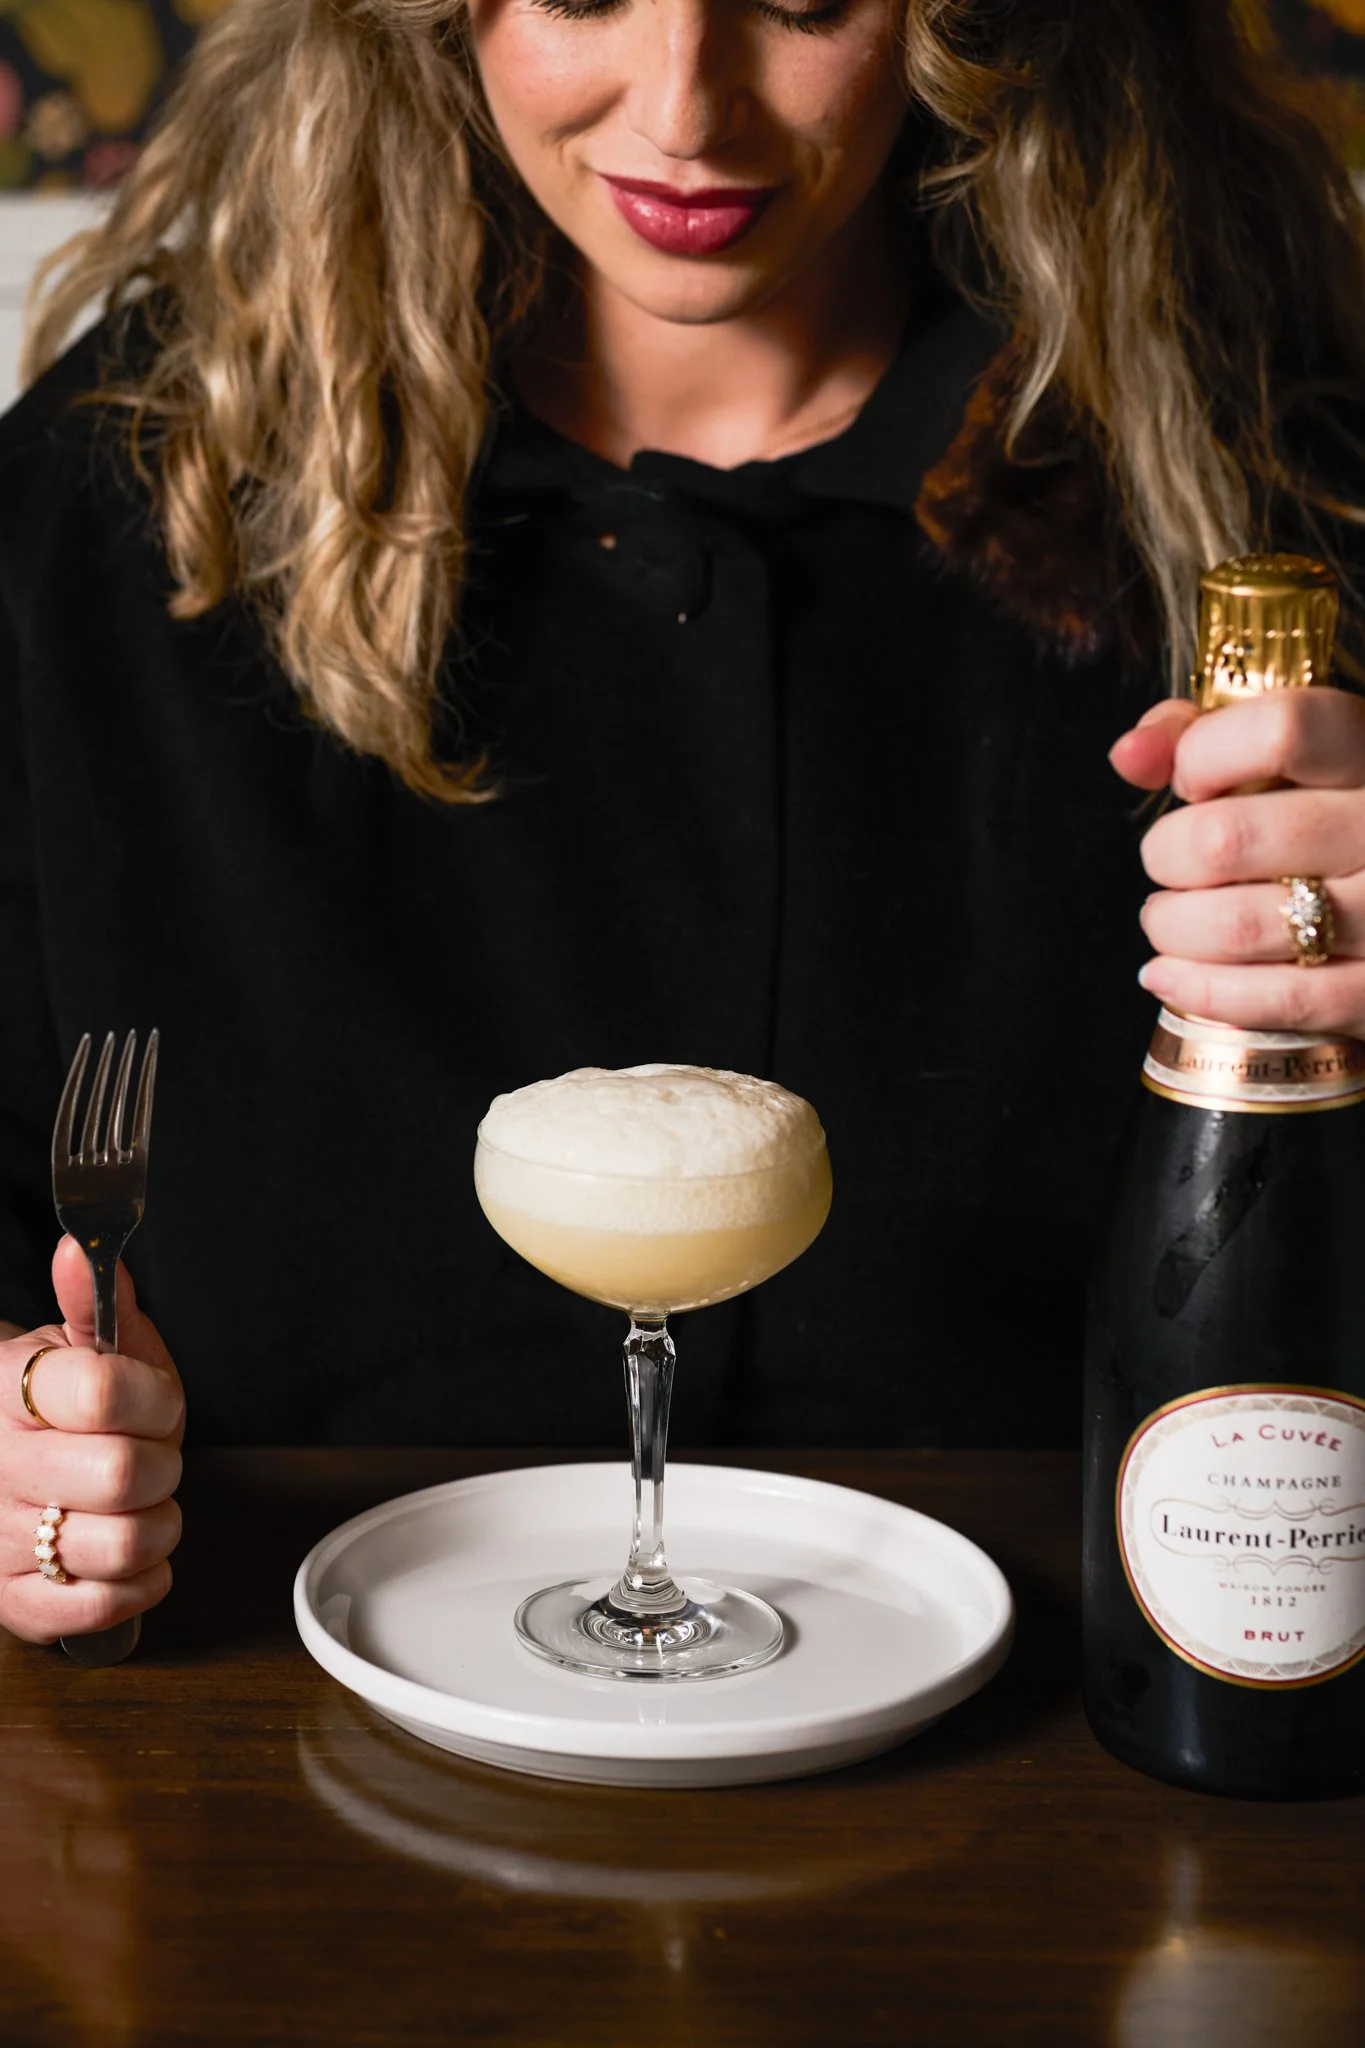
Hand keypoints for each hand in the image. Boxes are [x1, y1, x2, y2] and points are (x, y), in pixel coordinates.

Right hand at [0, 1236, 182, 1642]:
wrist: (11, 1458)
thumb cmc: (66, 1404)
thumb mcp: (86, 1342)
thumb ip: (94, 1299)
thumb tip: (80, 1248)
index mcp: (8, 1390)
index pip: (104, 1393)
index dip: (155, 1398)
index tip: (154, 1400)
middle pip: (123, 1475)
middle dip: (164, 1464)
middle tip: (149, 1456)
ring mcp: (0, 1539)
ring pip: (124, 1545)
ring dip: (158, 1525)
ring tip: (137, 1504)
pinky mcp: (15, 1604)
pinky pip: (105, 1608)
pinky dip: (139, 1582)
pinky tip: (124, 1551)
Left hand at [1109, 689, 1364, 1035]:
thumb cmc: (1328, 814)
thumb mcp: (1288, 756)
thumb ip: (1201, 732)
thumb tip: (1130, 756)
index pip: (1281, 733)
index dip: (1205, 756)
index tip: (1191, 782)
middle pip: (1229, 840)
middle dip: (1167, 855)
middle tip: (1168, 862)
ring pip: (1238, 927)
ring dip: (1173, 927)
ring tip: (1168, 920)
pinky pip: (1279, 1000)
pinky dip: (1200, 990)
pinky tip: (1167, 976)